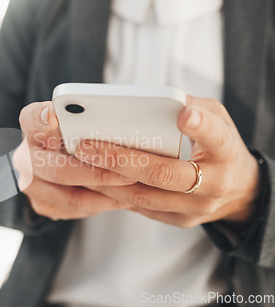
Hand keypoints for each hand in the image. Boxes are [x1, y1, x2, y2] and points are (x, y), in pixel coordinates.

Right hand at [13, 102, 135, 220]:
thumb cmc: (70, 134)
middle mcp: (25, 156)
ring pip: (71, 197)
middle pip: (58, 170)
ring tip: (131, 189)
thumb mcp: (74, 120)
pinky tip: (120, 197)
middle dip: (98, 174)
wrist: (54, 156)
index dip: (41, 119)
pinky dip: (100, 205)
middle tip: (128, 174)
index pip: (31, 119)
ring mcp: (30, 183)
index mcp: (31, 127)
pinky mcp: (41, 203)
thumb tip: (113, 120)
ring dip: (106, 195)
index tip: (54, 117)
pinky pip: (75, 210)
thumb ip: (84, 119)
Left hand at [75, 96, 260, 228]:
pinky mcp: (179, 220)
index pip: (216, 138)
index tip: (183, 115)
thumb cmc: (220, 146)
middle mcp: (214, 185)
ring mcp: (194, 208)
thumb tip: (147, 98)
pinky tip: (92, 178)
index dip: (200, 128)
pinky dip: (114, 193)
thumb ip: (189, 105)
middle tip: (87, 146)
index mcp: (228, 153)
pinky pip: (141, 208)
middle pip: (164, 174)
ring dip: (107, 180)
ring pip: (144, 197)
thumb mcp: (217, 119)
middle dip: (121, 160)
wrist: (238, 191)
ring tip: (81, 161)